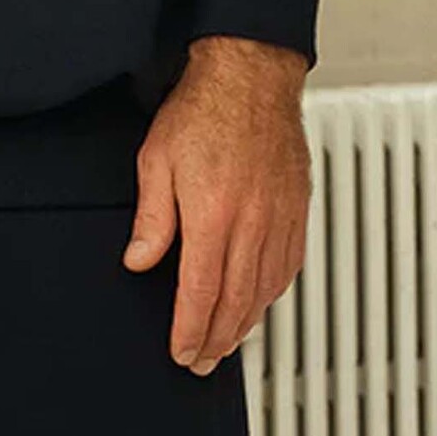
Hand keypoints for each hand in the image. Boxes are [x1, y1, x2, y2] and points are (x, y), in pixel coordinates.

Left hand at [122, 36, 310, 374]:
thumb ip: (151, 218)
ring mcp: (279, 216)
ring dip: (246, 323)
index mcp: (214, 215)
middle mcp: (252, 222)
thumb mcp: (156, 161)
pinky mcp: (296, 206)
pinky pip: (289, 263)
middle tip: (202, 363)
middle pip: (236, 301)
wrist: (250, 73)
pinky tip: (260, 302)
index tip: (182, 352)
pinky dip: (273, 292)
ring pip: (265, 288)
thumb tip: (140, 261)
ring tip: (227, 344)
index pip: (200, 292)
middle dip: (217, 340)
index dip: (190, 330)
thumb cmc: (201, 111)